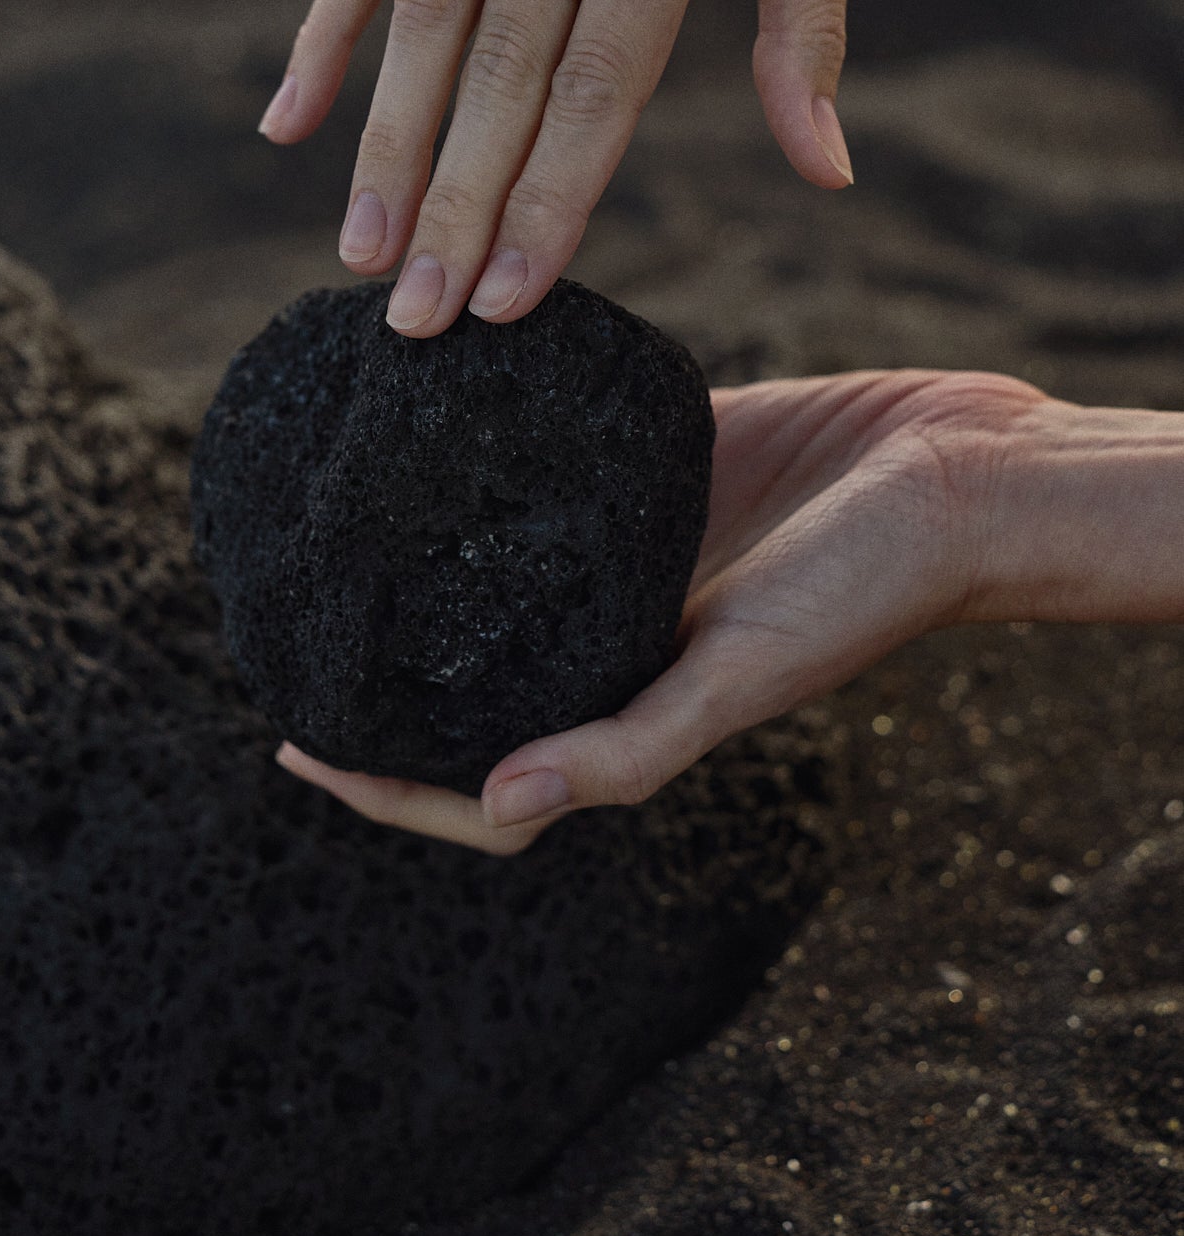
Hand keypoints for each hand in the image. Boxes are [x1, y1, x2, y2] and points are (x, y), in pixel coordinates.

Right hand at [259, 0, 889, 336]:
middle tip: (420, 321)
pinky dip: (330, 30)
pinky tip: (293, 123)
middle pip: (499, 63)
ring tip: (362, 253)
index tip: (511, 299)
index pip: (599, 75)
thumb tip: (824, 174)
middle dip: (456, 201)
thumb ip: (808, 30)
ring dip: (387, 141)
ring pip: (423, 11)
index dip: (551, 196)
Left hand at [276, 368, 1045, 852]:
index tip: (296, 747)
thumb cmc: (864, 591)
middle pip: (474, 682)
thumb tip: (498, 803)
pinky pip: (543, 476)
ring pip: (497, 575)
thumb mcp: (744, 674)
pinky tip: (419, 432)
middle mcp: (615, 638)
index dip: (391, 786)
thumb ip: (630, 745)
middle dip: (382, 681)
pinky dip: (484, 469)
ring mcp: (625, 554)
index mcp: (631, 706)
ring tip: (327, 541)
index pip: (487, 783)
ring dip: (421, 572)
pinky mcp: (644, 469)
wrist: (950, 471)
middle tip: (284, 636)